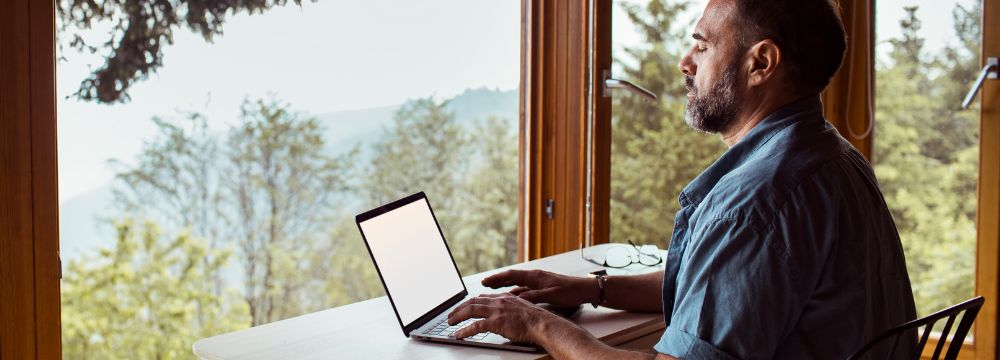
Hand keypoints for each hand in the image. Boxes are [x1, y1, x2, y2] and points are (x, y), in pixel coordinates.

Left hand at [446, 293, 561, 342]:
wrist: (542, 323)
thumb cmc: (535, 320)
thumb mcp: (520, 308)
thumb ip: (509, 309)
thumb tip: (503, 316)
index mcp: (503, 297)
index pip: (481, 297)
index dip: (470, 302)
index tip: (463, 306)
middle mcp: (498, 301)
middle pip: (472, 302)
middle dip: (459, 308)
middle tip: (451, 315)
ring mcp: (496, 311)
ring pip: (470, 310)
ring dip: (457, 316)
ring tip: (450, 323)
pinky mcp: (496, 322)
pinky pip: (475, 326)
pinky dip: (464, 331)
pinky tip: (459, 335)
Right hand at [481, 269, 596, 307]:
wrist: (585, 289)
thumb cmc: (571, 291)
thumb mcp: (551, 295)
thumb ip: (534, 296)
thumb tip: (517, 299)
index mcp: (535, 276)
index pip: (511, 275)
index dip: (497, 278)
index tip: (485, 282)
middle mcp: (535, 277)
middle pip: (512, 278)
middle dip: (497, 281)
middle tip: (484, 284)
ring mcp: (538, 282)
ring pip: (517, 284)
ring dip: (505, 286)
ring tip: (492, 290)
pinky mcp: (542, 288)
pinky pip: (524, 289)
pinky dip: (515, 292)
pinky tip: (510, 297)